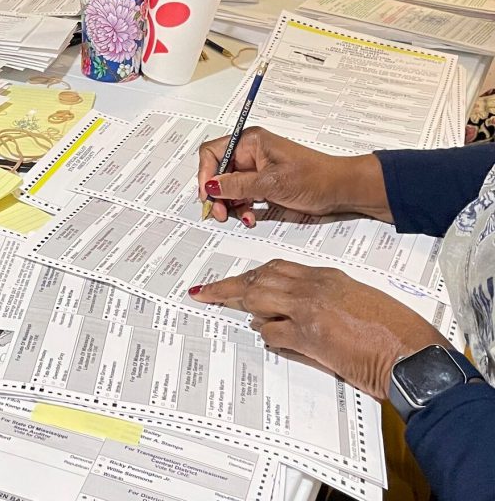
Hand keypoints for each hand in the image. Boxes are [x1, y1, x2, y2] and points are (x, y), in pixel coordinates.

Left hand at [191, 260, 447, 399]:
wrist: (414, 354)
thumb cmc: (395, 331)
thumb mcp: (356, 301)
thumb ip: (326, 300)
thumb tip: (297, 314)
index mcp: (326, 276)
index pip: (278, 267)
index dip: (254, 274)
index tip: (238, 279)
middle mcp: (313, 286)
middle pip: (260, 277)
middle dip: (231, 285)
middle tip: (208, 291)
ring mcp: (308, 309)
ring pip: (258, 297)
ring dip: (237, 302)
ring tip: (215, 303)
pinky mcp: (308, 335)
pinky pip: (273, 331)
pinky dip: (266, 335)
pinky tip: (265, 337)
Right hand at [198, 127, 390, 224]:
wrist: (341, 190)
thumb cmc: (315, 177)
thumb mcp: (272, 183)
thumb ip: (238, 185)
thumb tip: (211, 186)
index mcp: (250, 142)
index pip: (212, 153)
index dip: (205, 174)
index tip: (207, 195)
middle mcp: (250, 153)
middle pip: (218, 172)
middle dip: (217, 194)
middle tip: (220, 213)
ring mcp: (256, 169)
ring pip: (228, 187)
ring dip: (230, 204)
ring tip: (239, 217)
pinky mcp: (263, 184)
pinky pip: (242, 196)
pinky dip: (243, 208)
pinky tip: (251, 217)